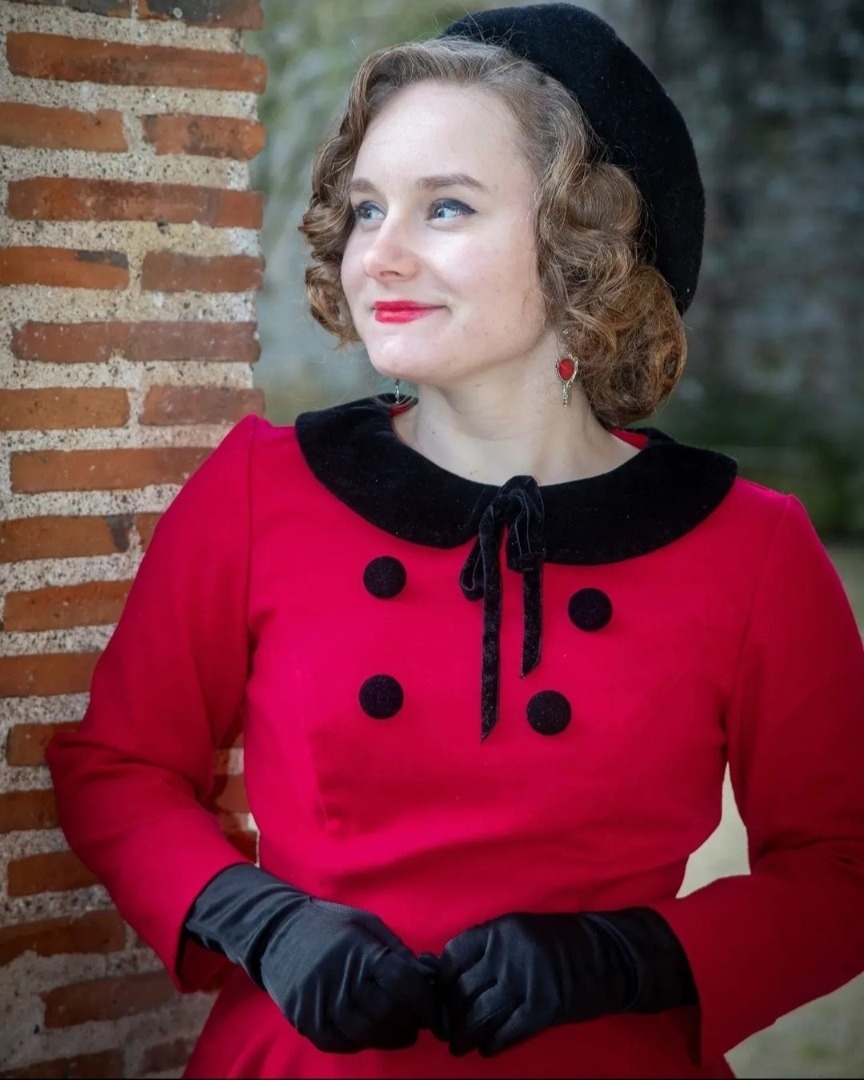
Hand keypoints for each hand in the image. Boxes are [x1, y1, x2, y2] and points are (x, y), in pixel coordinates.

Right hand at [185, 865, 438, 1052]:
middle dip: (412, 1020)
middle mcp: (340, 982)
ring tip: (401, 1027)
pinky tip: (372, 1030)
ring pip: (368, 1034)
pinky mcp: (307, 1023)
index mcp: (359, 952)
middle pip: (389, 1014)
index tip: (436, 1009)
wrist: (276, 931)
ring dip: (391, 1035)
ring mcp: (321, 1006)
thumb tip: (426, 977)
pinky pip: (344, 1044)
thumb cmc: (328, 923)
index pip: (403, 986)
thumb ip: (396, 950)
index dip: (426, 1001)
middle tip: (421, 1018)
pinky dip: (364, 1041)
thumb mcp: (366, 923)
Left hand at [434, 908, 696, 1056]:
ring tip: (458, 1046)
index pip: (455, 954)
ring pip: (480, 1015)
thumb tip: (453, 973)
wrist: (611, 955)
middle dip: (449, 1014)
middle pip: (464, 989)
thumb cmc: (563, 941)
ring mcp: (525, 982)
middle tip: (444, 1028)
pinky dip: (493, 1044)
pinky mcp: (543, 1009)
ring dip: (465, 1035)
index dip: (443, 980)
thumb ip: (490, 947)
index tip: (440, 995)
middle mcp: (507, 953)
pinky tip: (487, 1049)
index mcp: (500, 930)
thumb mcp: (522, 930)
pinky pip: (507, 1032)